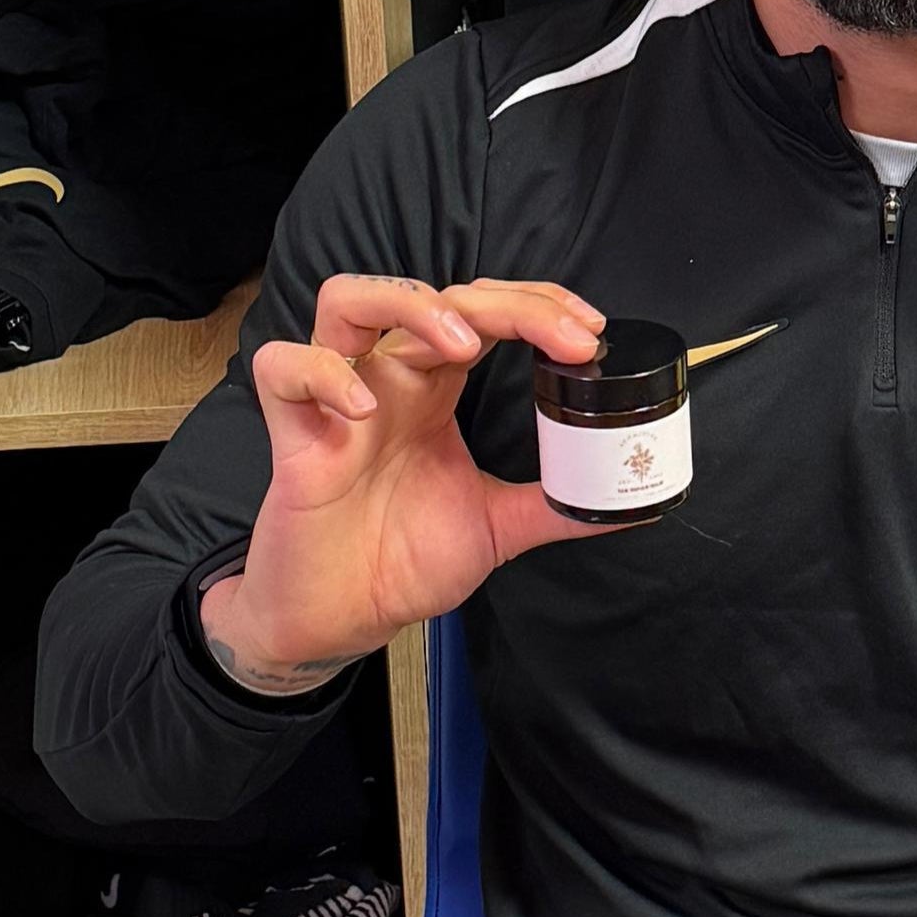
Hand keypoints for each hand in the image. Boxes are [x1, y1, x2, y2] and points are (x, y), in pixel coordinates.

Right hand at [201, 275, 611, 689]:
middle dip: (505, 304)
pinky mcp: (293, 437)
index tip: (588, 332)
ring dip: (409, 306)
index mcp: (434, 392)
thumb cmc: (400, 563)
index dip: (535, 305)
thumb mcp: (497, 528)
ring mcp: (338, 402)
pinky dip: (322, 374)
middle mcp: (389, 382)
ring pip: (346, 298)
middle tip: (563, 338)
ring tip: (462, 345)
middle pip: (435, 297)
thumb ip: (556, 506)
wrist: (342, 619)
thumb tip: (634, 506)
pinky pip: (282, 368)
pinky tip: (364, 409)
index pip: (483, 312)